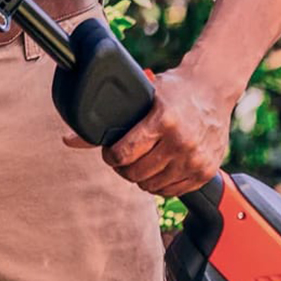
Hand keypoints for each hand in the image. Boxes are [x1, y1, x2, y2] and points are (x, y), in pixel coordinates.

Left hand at [61, 64, 235, 197]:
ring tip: (140, 163)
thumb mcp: (142, 95)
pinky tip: (158, 169)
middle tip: (123, 158)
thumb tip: (67, 139)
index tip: (110, 152)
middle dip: (124, 168)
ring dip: (141, 178)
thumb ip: (110, 118)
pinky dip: (161, 185)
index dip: (111, 156)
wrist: (213, 89)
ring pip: (153, 186)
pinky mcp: (205, 172)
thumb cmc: (175, 90)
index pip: (124, 153)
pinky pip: (173, 191)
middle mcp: (181, 141)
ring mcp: (195, 159)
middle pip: (136, 173)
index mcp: (163, 119)